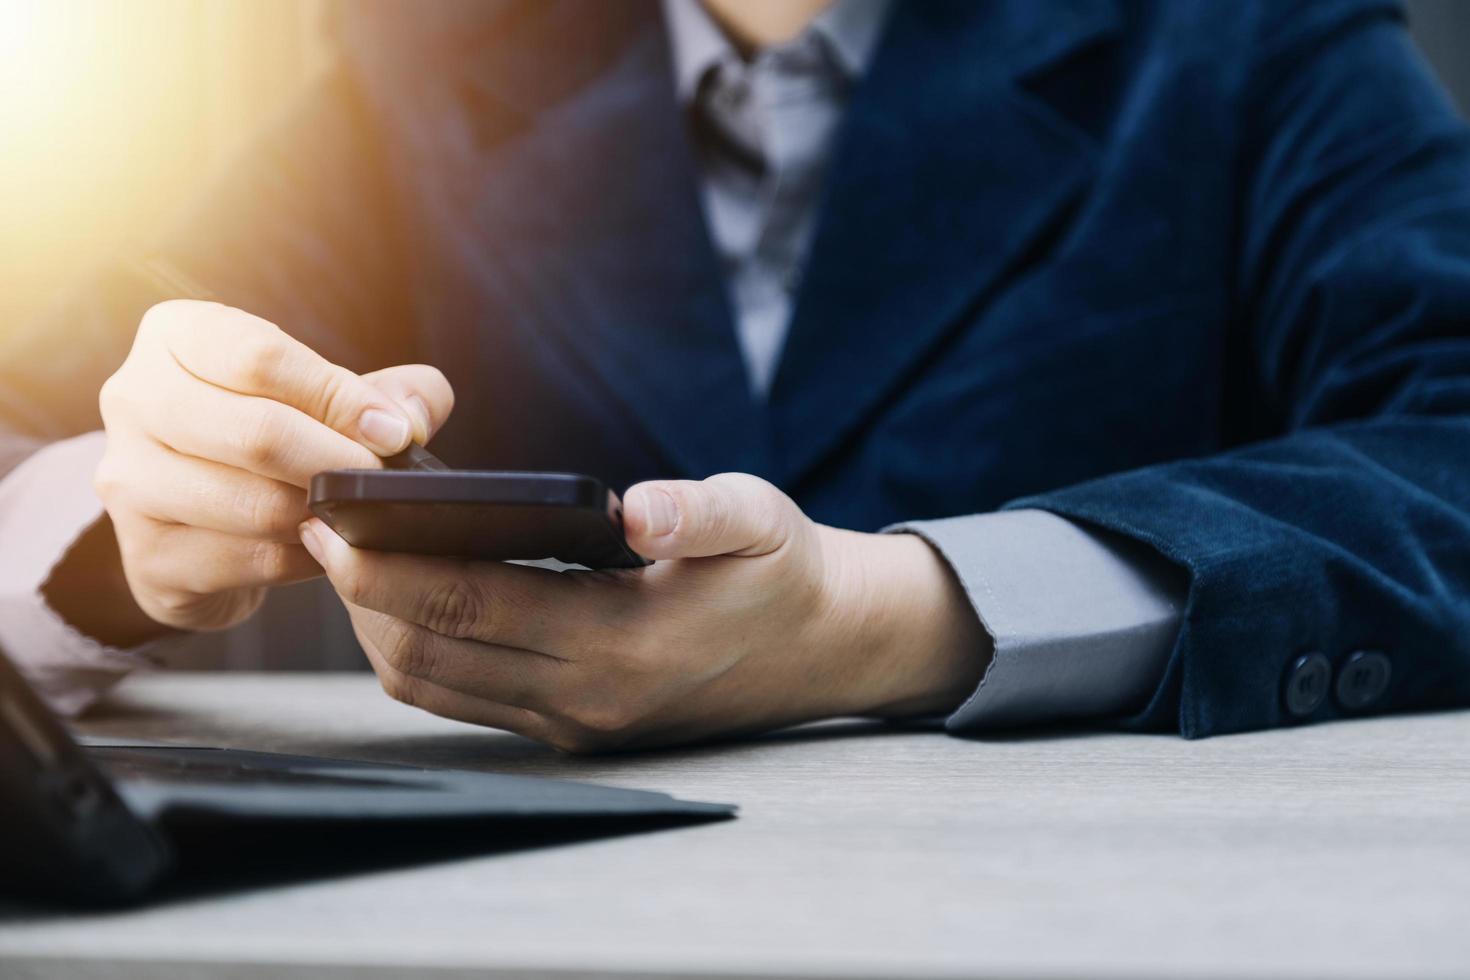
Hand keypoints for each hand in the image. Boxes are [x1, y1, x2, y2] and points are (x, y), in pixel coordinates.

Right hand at [68, 300, 453, 642]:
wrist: (191, 522)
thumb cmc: (266, 436)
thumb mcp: (321, 395)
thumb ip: (384, 392)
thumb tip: (412, 418)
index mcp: (174, 336)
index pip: (261, 356)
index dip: (340, 397)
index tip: (393, 432)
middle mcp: (134, 398)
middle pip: (256, 431)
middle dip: (338, 461)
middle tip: (379, 479)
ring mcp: (129, 480)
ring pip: (253, 504)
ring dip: (320, 514)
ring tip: (350, 512)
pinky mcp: (145, 553)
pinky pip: (249, 559)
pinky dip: (302, 558)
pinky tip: (318, 547)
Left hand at [301, 473, 987, 751]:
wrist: (818, 650)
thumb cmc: (780, 572)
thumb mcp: (760, 520)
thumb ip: (700, 512)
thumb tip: (639, 509)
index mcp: (622, 642)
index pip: (470, 606)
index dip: (387, 566)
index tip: (332, 522)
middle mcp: (585, 696)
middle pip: (430, 652)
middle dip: (360, 595)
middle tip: (320, 530)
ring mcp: (573, 722)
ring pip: (434, 687)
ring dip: (380, 629)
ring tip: (353, 564)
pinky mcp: (569, 728)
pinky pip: (463, 701)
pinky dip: (420, 654)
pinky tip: (410, 602)